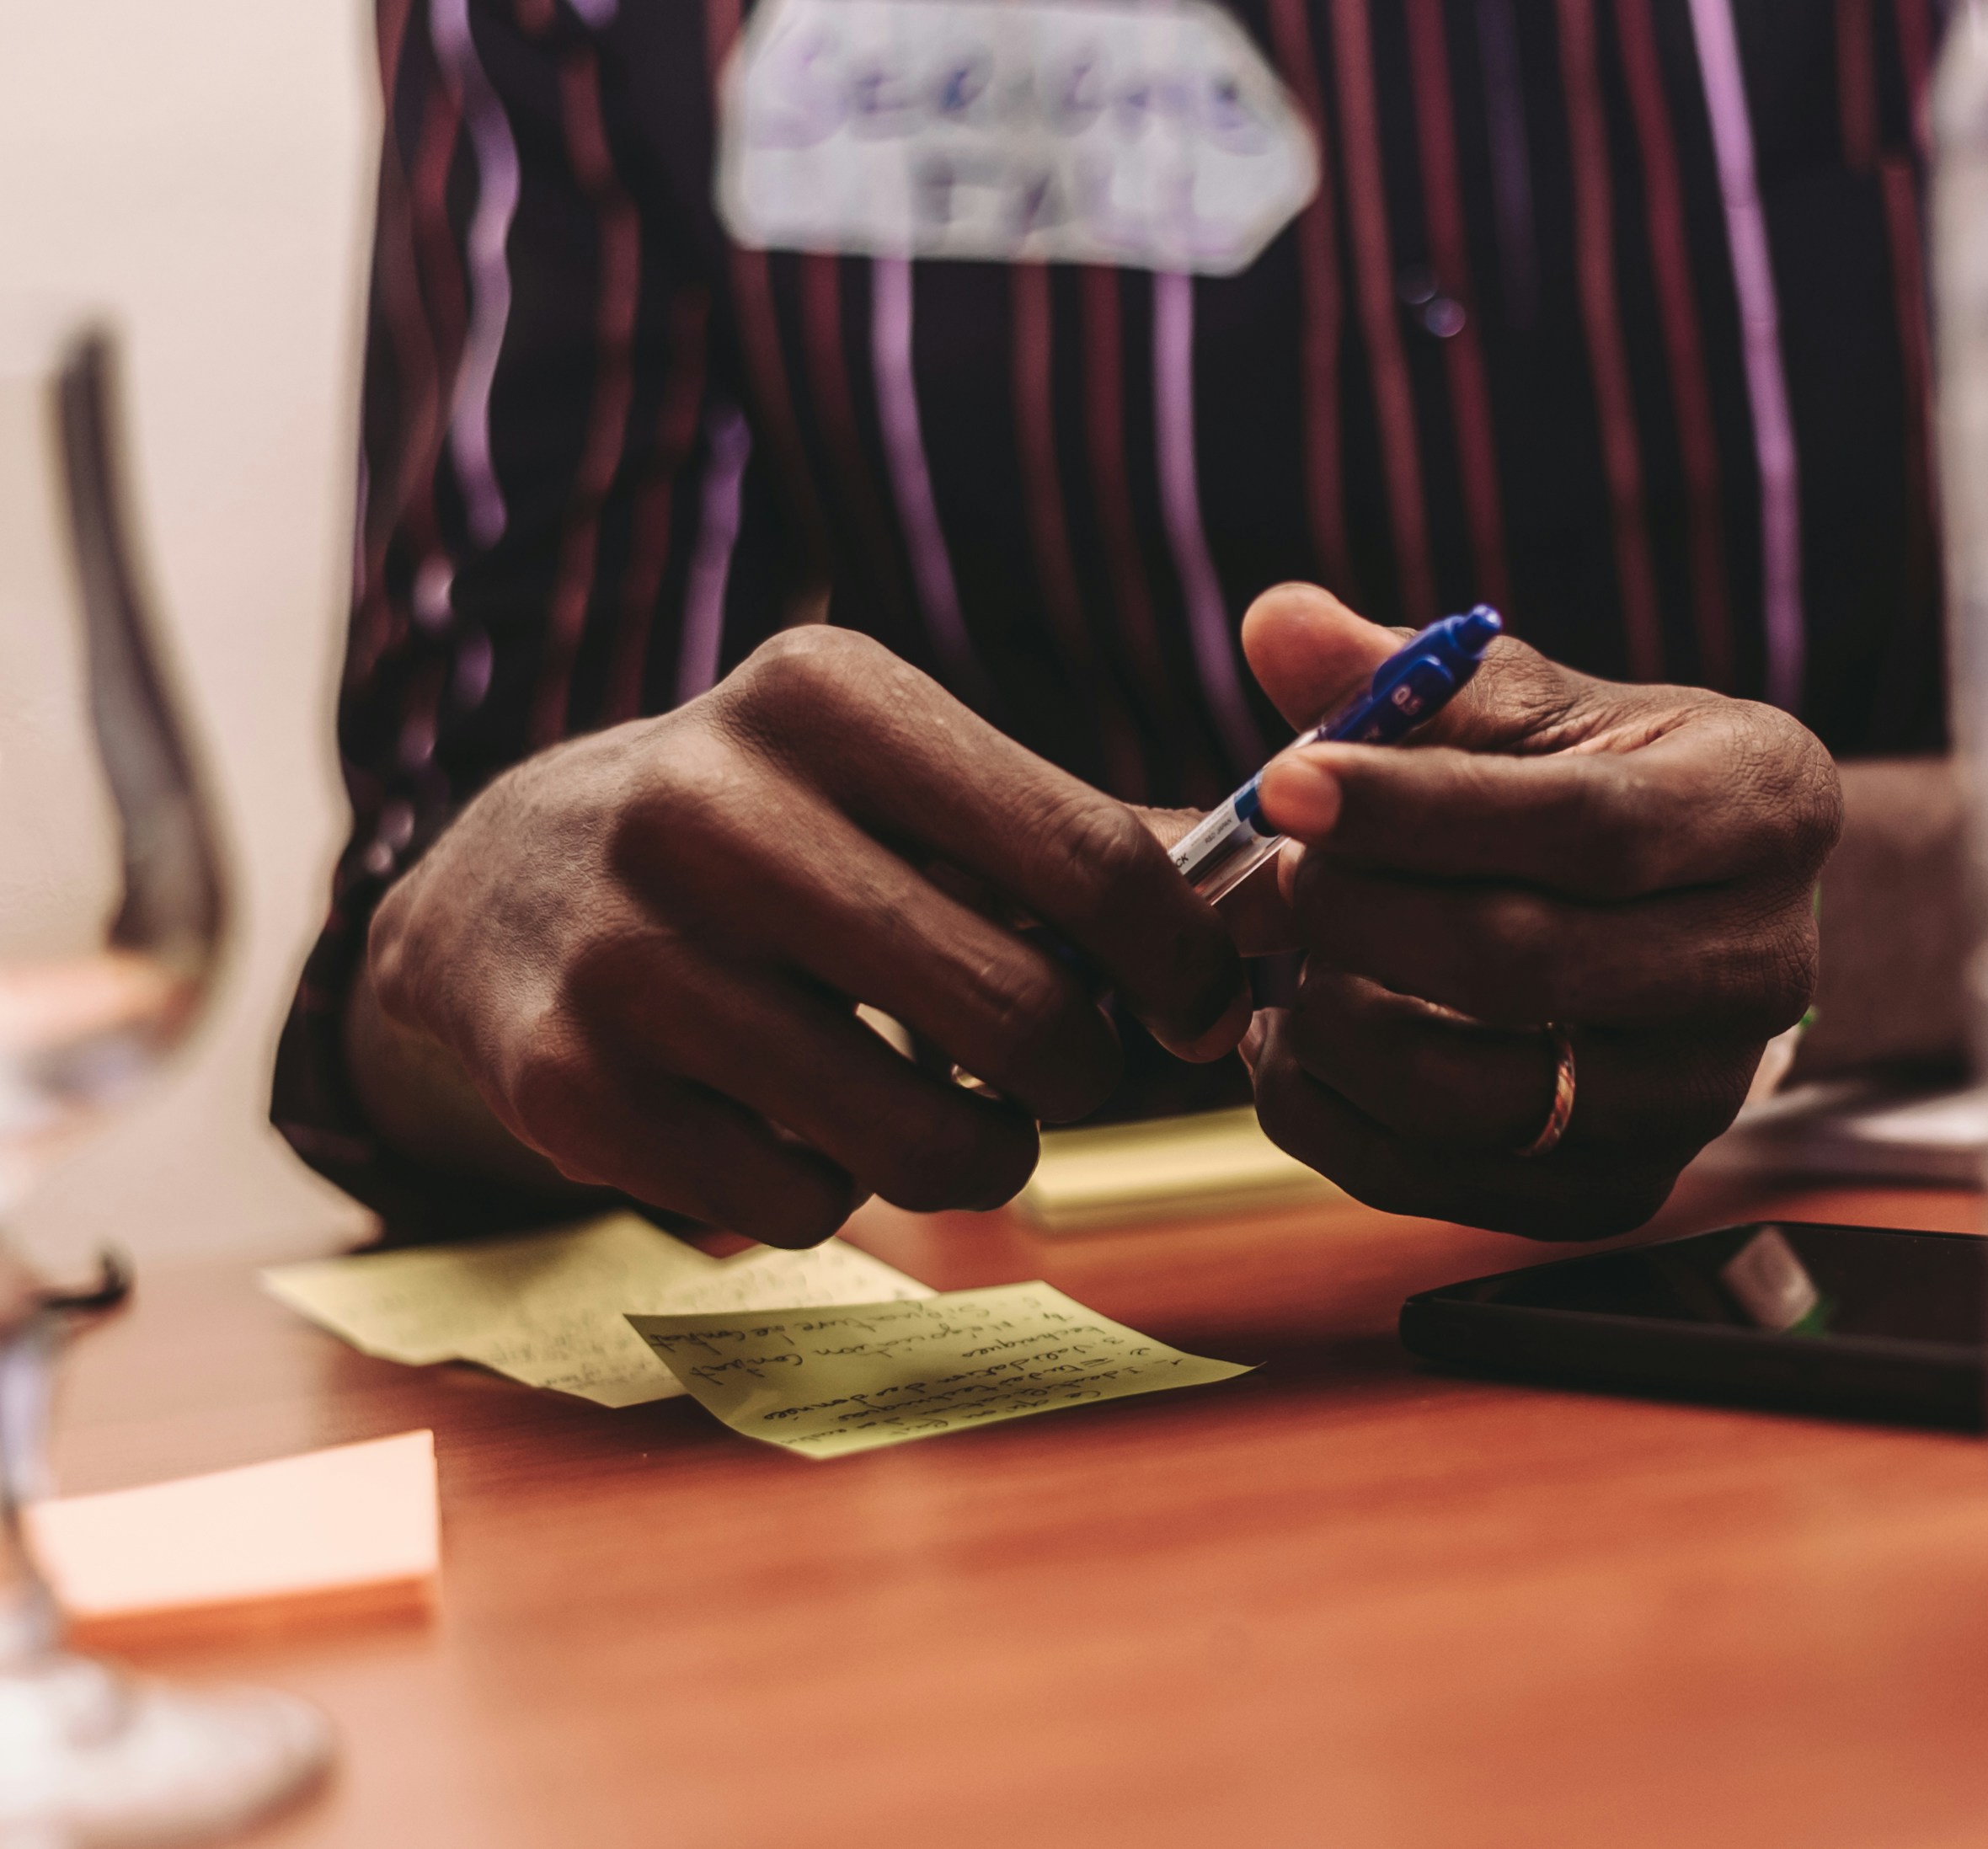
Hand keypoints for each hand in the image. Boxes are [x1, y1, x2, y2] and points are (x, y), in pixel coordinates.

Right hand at [356, 627, 1249, 1246]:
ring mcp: (625, 950)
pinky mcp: (566, 1085)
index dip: (1182, 963)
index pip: (1087, 856)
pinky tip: (793, 1124)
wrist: (498, 896)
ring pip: (922, 1139)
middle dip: (1080, 1074)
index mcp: (824, 695)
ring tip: (950, 1114)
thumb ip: (1083, 837)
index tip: (1194, 1009)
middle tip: (1055, 1069)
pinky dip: (833, 1192)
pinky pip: (803, 1206)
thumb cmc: (769, 835)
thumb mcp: (898, 777)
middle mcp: (709, 803)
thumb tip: (1280, 899)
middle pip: (1023, 1016)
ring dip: (977, 1155)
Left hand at [1236, 586, 1843, 1237]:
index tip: (1286, 784)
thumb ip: (1404, 670)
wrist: (1677, 917)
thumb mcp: (1526, 703)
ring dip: (1344, 1022)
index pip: (1587, 825)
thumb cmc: (1591, 782)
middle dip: (1366, 917)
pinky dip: (1337, 1117)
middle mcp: (1764, 968)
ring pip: (1485, 1096)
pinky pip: (1449, 1182)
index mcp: (1764, 807)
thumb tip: (1277, 621)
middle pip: (1532, 966)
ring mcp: (1703, 1097)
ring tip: (1295, 953)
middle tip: (1273, 875)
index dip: (1422, 810)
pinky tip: (1295, 1040)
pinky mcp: (1623, 1189)